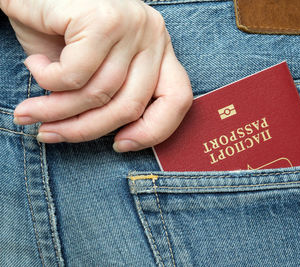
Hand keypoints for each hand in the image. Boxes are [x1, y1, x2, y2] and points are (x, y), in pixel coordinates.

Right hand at [1, 0, 192, 151]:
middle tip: (50, 134)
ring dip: (57, 111)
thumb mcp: (93, 66)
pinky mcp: (104, 19)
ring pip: (100, 93)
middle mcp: (154, 36)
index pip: (178, 99)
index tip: (120, 145)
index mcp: (158, 50)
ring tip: (30, 111)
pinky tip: (35, 65)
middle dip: (85, 130)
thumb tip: (101, 134)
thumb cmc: (62, 25)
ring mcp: (133, 25)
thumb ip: (106, 96)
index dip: (154, 131)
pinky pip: (76, 74)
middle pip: (131, 105)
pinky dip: (48, 80)